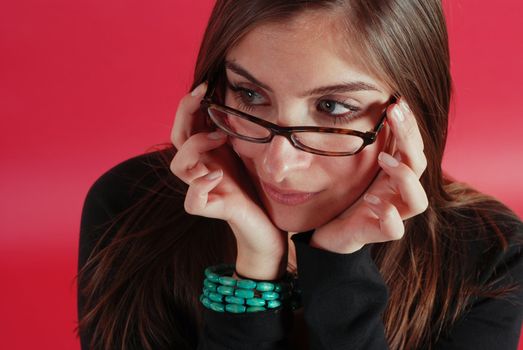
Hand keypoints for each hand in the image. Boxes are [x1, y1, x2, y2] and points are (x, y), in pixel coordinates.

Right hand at [170, 83, 286, 277]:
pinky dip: (200, 186)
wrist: (266, 223)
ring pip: (178, 166)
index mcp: (208, 153)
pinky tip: (218, 175)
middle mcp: (201, 168)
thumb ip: (234, 129)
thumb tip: (232, 95)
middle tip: (203, 97)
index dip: (189, 104)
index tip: (206, 85)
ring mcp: (204, 189)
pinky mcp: (211, 209)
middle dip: (185, 114)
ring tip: (220, 139)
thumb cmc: (256, 185)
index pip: (186, 125)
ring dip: (195, 146)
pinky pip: (192, 201)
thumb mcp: (246, 149)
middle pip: (177, 139)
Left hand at [311, 98, 428, 253]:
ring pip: (418, 201)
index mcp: (396, 174)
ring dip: (404, 177)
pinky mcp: (379, 233)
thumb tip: (365, 107)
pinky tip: (370, 200)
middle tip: (393, 114)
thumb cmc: (347, 195)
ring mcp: (393, 214)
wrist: (331, 230)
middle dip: (410, 139)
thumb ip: (366, 144)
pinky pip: (395, 229)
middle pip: (420, 165)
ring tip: (383, 159)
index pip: (413, 147)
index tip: (398, 102)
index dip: (410, 125)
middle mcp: (400, 193)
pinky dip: (387, 214)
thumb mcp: (356, 165)